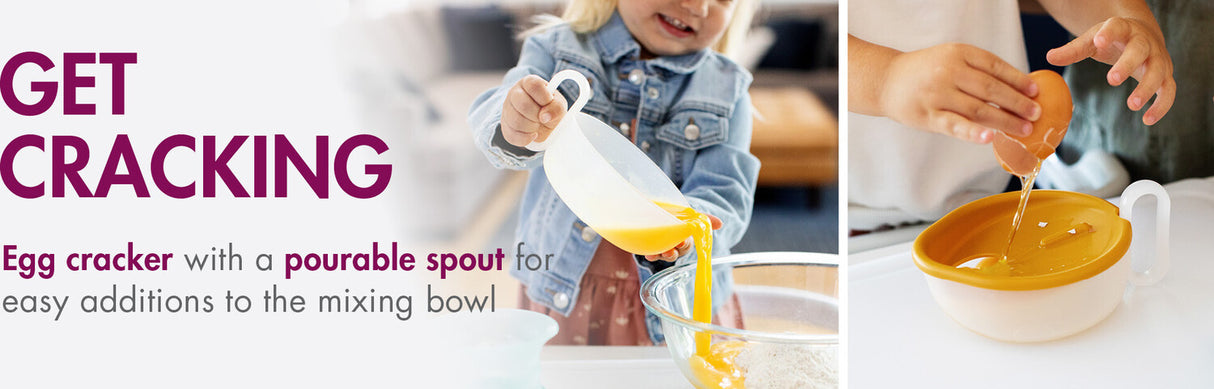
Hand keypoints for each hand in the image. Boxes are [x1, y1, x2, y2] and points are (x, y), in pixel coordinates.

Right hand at [500, 74, 567, 145]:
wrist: (542, 121)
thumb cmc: (550, 108)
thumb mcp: (559, 104)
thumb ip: (557, 107)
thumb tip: (545, 117)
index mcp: (529, 82)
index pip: (534, 85)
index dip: (544, 98)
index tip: (549, 104)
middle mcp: (514, 93)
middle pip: (523, 104)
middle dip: (537, 116)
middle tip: (543, 118)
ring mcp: (507, 109)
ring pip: (516, 121)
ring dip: (532, 128)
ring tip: (538, 126)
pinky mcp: (505, 125)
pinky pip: (512, 135)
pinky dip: (526, 139)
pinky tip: (533, 135)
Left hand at [644, 214, 722, 261]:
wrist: (659, 209)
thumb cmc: (678, 213)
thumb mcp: (690, 214)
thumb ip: (704, 218)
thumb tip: (720, 223)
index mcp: (684, 239)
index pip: (686, 245)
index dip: (684, 245)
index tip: (682, 242)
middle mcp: (673, 245)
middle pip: (675, 253)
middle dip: (672, 253)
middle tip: (669, 251)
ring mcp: (661, 246)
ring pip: (663, 255)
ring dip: (661, 256)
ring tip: (657, 254)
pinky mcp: (650, 246)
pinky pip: (651, 254)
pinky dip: (650, 256)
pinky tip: (648, 255)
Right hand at [880, 43, 1040, 143]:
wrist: (886, 81)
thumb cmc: (926, 72)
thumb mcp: (950, 59)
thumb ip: (978, 71)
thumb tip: (1018, 90)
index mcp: (958, 53)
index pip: (995, 67)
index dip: (1018, 80)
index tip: (1035, 92)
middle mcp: (948, 71)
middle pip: (991, 89)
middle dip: (1017, 103)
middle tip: (1035, 114)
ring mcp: (937, 94)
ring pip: (978, 109)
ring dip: (1005, 121)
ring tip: (1023, 129)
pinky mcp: (927, 116)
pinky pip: (955, 125)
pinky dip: (973, 132)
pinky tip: (990, 138)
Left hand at [1047, 17, 1174, 124]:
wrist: (1141, 35)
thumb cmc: (1112, 39)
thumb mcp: (1092, 41)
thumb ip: (1073, 50)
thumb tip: (1049, 57)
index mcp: (1123, 29)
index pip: (1117, 27)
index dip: (1109, 33)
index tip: (1098, 40)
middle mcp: (1145, 42)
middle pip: (1140, 50)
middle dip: (1127, 65)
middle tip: (1111, 80)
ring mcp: (1158, 59)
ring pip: (1159, 72)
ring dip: (1147, 88)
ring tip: (1132, 105)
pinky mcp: (1165, 75)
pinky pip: (1169, 91)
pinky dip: (1162, 105)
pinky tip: (1148, 120)